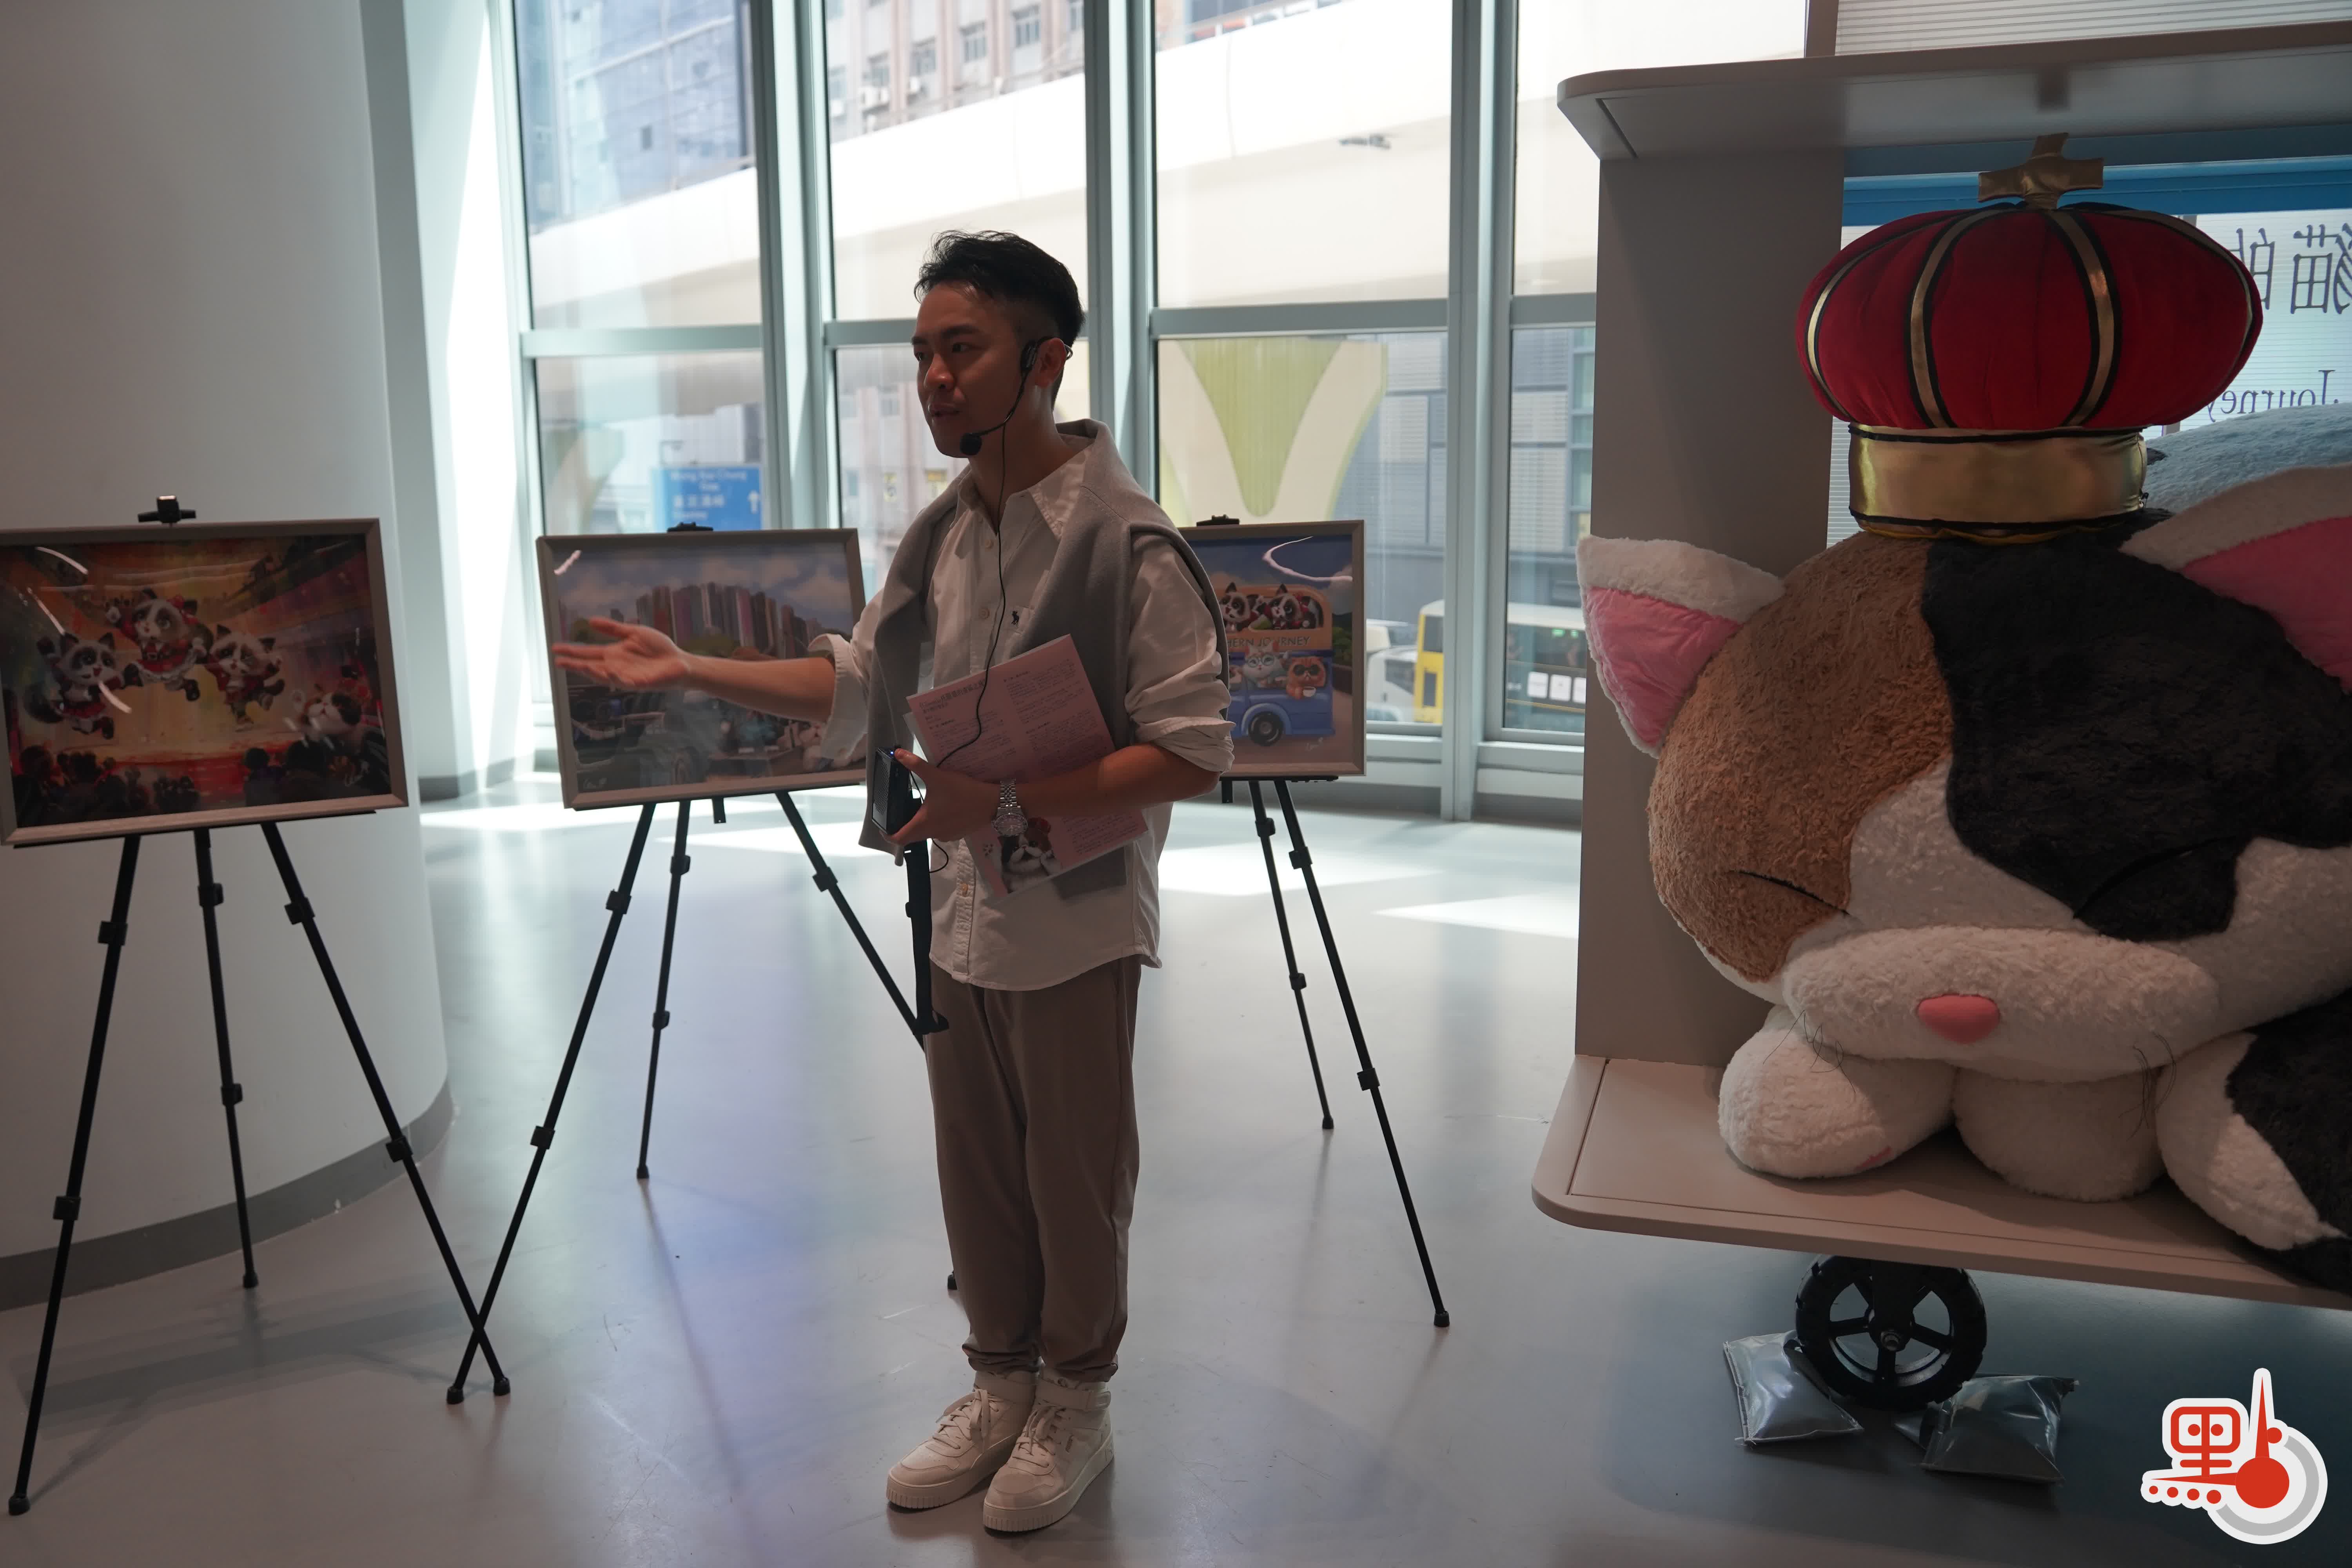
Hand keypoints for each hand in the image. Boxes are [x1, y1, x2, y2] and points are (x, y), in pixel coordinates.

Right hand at [551, 618, 691, 689]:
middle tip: (558, 662)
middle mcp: (616, 667)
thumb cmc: (658, 648)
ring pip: (605, 676)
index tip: (555, 648)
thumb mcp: (633, 633)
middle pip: (591, 666)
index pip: (588, 653)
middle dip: (575, 665)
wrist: (679, 662)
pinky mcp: (640, 683)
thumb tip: (590, 621)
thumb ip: (613, 629)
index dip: (572, 651)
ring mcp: (627, 676)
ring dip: (593, 672)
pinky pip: (625, 681)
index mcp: (613, 654)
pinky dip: (616, 677)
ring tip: (580, 666)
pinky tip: (608, 671)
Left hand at [888, 748, 997, 847]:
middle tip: (900, 811)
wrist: (992, 803)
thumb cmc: (962, 792)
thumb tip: (898, 753)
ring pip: (926, 833)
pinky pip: (940, 830)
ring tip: (922, 806)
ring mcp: (946, 836)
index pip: (898, 838)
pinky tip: (942, 808)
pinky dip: (936, 823)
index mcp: (923, 824)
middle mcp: (932, 834)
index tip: (884, 825)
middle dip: (904, 825)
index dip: (888, 833)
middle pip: (911, 835)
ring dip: (922, 823)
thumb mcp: (937, 776)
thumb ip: (916, 765)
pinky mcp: (957, 833)